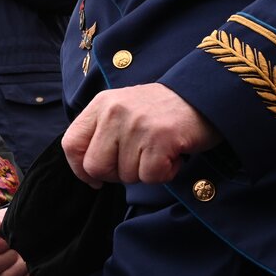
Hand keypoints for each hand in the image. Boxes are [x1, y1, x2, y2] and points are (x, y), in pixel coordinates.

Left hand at [63, 83, 221, 187]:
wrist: (205, 96)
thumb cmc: (162, 111)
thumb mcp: (123, 110)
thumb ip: (102, 133)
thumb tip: (87, 172)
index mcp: (101, 104)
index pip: (71, 144)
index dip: (79, 169)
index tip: (95, 178)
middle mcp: (115, 112)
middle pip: (95, 167)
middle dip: (116, 175)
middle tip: (138, 161)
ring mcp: (137, 124)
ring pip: (125, 175)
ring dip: (145, 172)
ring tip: (159, 150)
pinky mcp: (160, 138)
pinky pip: (150, 176)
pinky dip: (165, 173)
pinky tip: (173, 155)